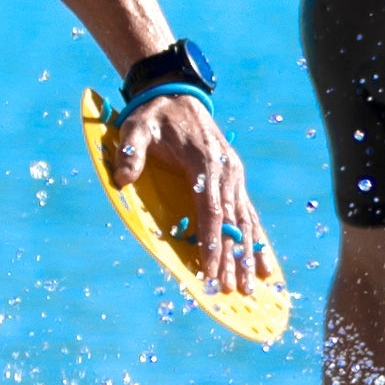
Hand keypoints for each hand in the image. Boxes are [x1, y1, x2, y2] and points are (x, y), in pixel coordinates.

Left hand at [110, 95, 274, 296]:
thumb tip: (122, 179)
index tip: (211, 270)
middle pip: (233, 221)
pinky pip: (248, 212)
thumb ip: (131, 152)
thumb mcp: (136, 128)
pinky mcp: (236, 177)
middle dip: (234, 258)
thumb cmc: (155, 115)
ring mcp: (234, 174)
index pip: (211, 210)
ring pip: (246, 219)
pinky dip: (257, 238)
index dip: (212, 242)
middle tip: (235, 291)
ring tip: (254, 286)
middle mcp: (226, 171)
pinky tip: (263, 263)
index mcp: (205, 162)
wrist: (177, 93)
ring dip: (249, 254)